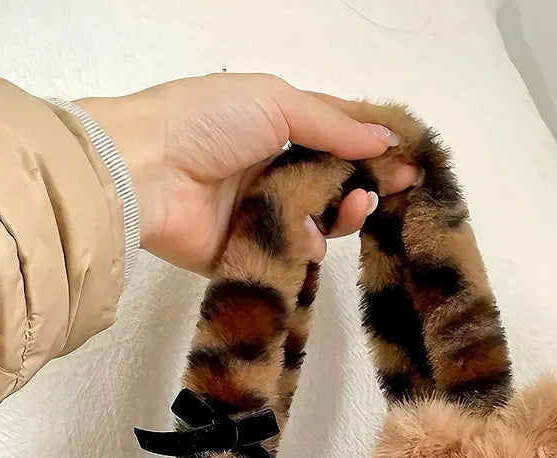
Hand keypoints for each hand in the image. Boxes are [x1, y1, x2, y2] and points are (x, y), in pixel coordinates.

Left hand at [79, 73, 418, 274]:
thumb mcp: (276, 102)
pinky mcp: (248, 254)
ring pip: (320, 223)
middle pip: (335, 184)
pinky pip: (292, 257)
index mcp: (275, 125)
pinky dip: (306, 249)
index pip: (336, 137)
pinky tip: (308, 238)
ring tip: (350, 208)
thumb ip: (333, 125)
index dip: (374, 149)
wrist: (146, 172)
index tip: (410, 163)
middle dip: (366, 185)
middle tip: (390, 189)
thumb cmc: (206, 121)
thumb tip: (384, 141)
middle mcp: (270, 169)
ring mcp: (260, 214)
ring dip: (343, 217)